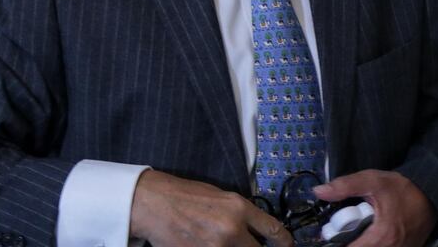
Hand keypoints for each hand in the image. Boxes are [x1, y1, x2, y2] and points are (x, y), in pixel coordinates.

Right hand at [129, 170, 292, 246]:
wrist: (151, 203)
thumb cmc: (182, 195)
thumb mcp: (218, 195)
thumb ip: (239, 213)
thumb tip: (255, 229)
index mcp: (238, 208)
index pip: (275, 231)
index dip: (285, 243)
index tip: (286, 246)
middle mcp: (232, 229)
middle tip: (252, 246)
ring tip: (225, 242)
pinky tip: (209, 245)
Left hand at [312, 170, 435, 246]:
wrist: (431, 194)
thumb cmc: (402, 189)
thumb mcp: (372, 181)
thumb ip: (345, 186)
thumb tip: (319, 192)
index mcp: (382, 237)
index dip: (337, 242)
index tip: (331, 234)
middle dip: (350, 242)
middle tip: (345, 230)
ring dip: (361, 243)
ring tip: (358, 231)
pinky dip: (373, 243)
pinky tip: (369, 234)